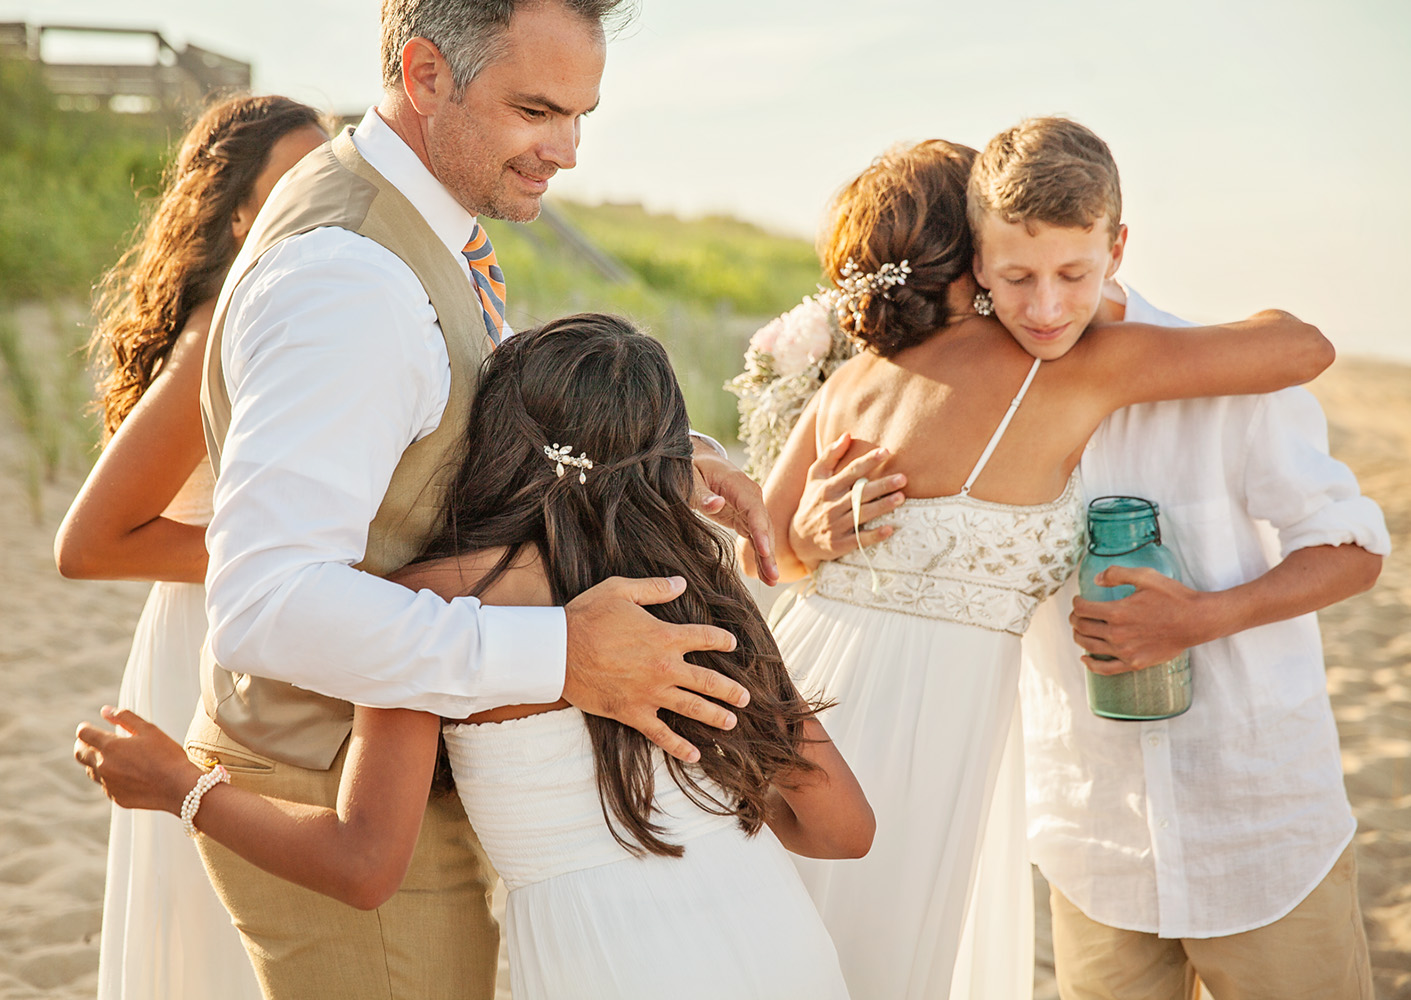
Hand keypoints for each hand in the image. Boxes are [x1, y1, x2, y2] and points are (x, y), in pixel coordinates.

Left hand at [73, 706, 201, 812]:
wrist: (178, 787)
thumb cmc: (167, 755)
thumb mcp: (149, 730)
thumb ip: (125, 717)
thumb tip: (105, 711)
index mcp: (110, 747)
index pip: (84, 734)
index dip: (85, 728)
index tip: (88, 727)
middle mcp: (103, 766)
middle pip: (80, 754)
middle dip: (82, 745)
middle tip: (90, 742)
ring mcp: (108, 784)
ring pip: (91, 771)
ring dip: (95, 762)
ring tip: (109, 757)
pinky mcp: (116, 798)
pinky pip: (106, 785)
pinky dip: (110, 778)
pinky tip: (125, 774)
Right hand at [563, 576, 749, 763]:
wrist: (558, 651)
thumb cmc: (587, 617)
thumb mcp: (620, 591)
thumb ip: (654, 589)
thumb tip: (681, 583)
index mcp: (665, 636)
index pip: (705, 638)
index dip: (722, 640)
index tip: (732, 644)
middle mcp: (664, 667)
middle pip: (708, 681)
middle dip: (730, 690)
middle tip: (746, 698)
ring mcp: (651, 693)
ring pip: (693, 708)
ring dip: (716, 716)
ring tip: (732, 722)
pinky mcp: (633, 713)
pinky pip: (662, 734)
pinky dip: (680, 746)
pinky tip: (695, 755)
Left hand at [691, 446, 778, 585]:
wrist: (697, 460)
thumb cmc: (690, 468)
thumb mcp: (689, 478)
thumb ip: (701, 494)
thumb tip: (716, 504)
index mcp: (738, 484)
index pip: (754, 509)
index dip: (760, 531)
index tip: (764, 551)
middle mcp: (750, 495)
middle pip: (764, 525)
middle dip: (768, 552)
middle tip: (772, 577)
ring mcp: (750, 507)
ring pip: (764, 535)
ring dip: (767, 558)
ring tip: (771, 581)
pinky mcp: (745, 517)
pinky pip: (756, 538)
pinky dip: (761, 555)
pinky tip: (765, 574)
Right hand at [789, 433, 905, 568]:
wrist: (798, 539)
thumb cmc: (812, 502)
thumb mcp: (815, 477)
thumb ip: (830, 455)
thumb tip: (847, 435)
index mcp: (828, 487)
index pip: (851, 471)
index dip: (868, 461)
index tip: (886, 452)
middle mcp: (832, 505)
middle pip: (860, 493)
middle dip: (882, 485)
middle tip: (903, 478)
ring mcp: (835, 526)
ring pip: (862, 514)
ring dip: (882, 506)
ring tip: (900, 498)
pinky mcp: (839, 544)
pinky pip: (859, 539)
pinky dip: (874, 535)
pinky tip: (889, 529)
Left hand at [1070, 567, 1220, 674]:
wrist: (1196, 621)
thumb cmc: (1173, 597)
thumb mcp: (1146, 576)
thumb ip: (1117, 574)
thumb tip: (1095, 579)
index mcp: (1117, 612)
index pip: (1082, 609)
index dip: (1076, 602)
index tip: (1079, 599)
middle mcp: (1117, 634)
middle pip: (1082, 627)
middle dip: (1075, 618)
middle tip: (1078, 613)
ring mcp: (1125, 651)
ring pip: (1089, 646)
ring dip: (1078, 636)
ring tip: (1080, 629)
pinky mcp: (1134, 663)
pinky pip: (1105, 669)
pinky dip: (1091, 664)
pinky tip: (1084, 658)